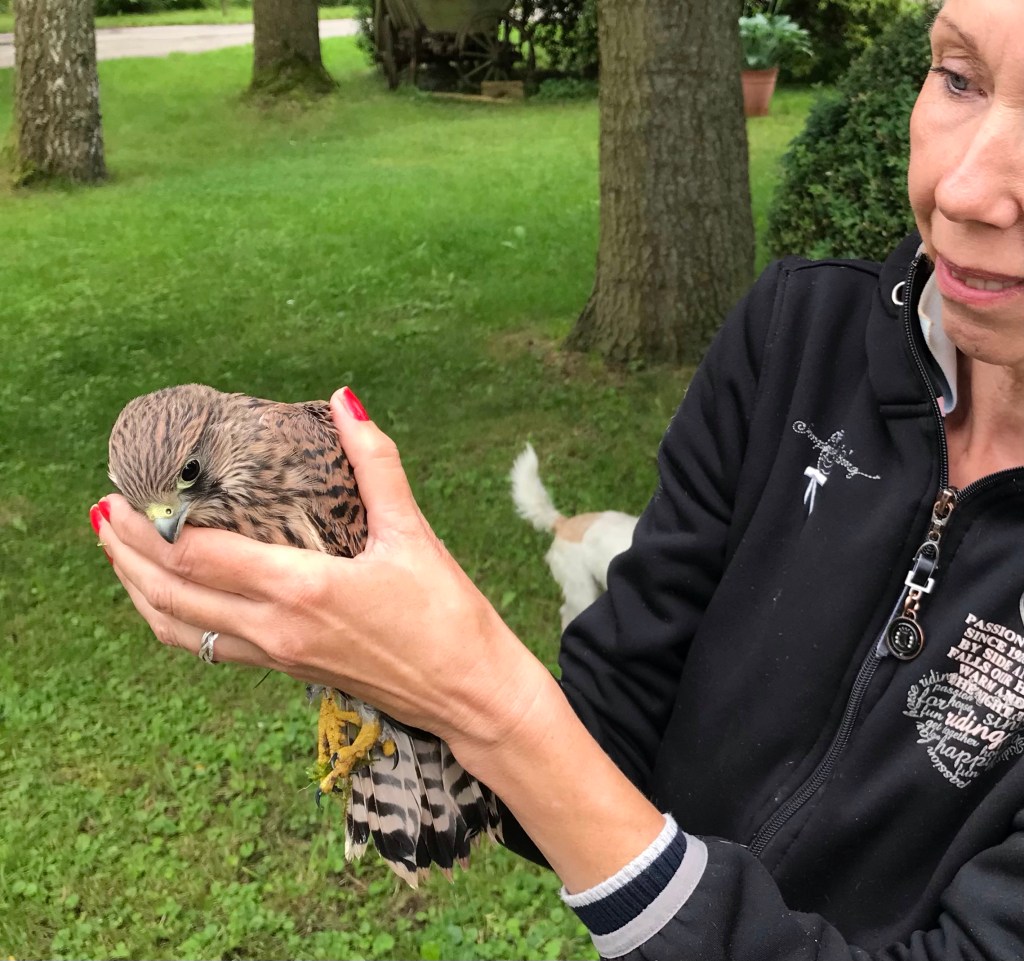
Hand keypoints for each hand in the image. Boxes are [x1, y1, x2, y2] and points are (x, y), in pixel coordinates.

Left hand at [92, 387, 547, 764]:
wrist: (468, 696)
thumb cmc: (448, 618)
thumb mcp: (414, 534)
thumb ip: (376, 465)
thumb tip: (345, 403)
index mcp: (303, 591)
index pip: (199, 555)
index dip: (151, 522)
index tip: (128, 486)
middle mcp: (275, 629)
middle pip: (170, 591)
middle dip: (125, 550)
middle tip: (103, 507)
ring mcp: (275, 656)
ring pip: (177, 626)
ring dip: (137, 587)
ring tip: (116, 549)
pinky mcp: (285, 669)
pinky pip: (204, 646)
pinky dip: (169, 618)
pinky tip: (167, 596)